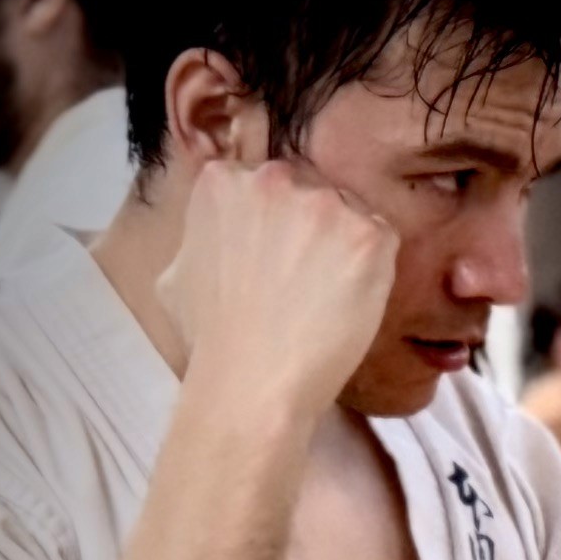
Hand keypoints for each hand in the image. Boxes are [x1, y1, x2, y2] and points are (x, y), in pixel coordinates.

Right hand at [157, 159, 398, 422]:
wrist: (251, 380)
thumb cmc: (211, 337)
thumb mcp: (178, 268)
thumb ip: (205, 233)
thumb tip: (217, 230)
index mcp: (222, 180)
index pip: (268, 182)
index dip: (279, 220)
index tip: (279, 252)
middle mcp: (273, 179)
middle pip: (312, 190)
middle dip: (314, 227)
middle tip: (306, 277)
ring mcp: (324, 205)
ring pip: (350, 213)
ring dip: (345, 246)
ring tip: (325, 294)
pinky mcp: (368, 237)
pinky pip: (382, 239)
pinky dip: (373, 268)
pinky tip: (348, 299)